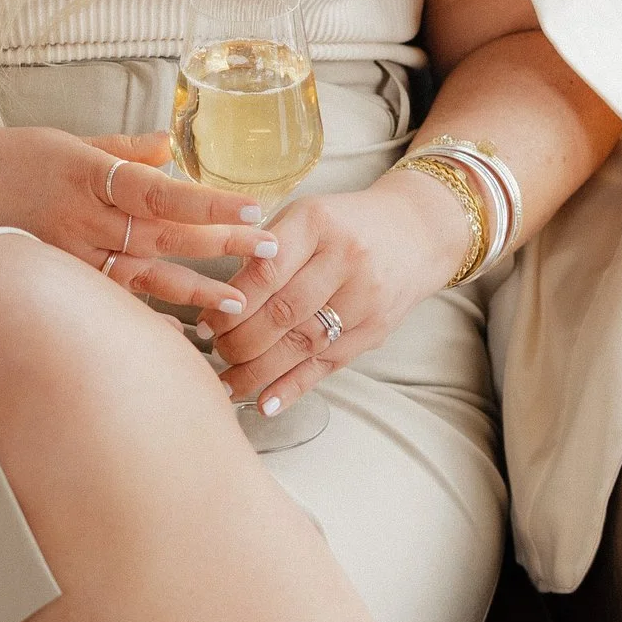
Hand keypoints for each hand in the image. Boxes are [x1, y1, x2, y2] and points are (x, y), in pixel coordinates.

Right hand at [0, 125, 283, 316]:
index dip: (208, 202)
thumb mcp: (62, 141)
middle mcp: (81, 218)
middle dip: (221, 245)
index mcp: (89, 175)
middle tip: (271, 252)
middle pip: (164, 236)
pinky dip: (142, 321)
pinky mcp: (52, 282)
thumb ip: (119, 148)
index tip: (253, 207)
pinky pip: (106, 305)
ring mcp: (66, 256)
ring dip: (193, 292)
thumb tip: (170, 147)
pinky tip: (176, 337)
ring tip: (238, 305)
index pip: (162, 191)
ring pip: (141, 278)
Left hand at [206, 169, 462, 416]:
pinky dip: (293, 387)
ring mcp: (365, 298)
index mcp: (317, 222)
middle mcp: (345, 259)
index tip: (204, 324)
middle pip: (284, 312)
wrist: (416, 231)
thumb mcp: (304, 216)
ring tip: (227, 383)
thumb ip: (263, 250)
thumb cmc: (343, 224)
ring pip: (303, 344)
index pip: (267, 271)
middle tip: (214, 352)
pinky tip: (265, 404)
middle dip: (240, 340)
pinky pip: (328, 365)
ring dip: (259, 370)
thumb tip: (215, 299)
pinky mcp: (374, 330)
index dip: (231, 304)